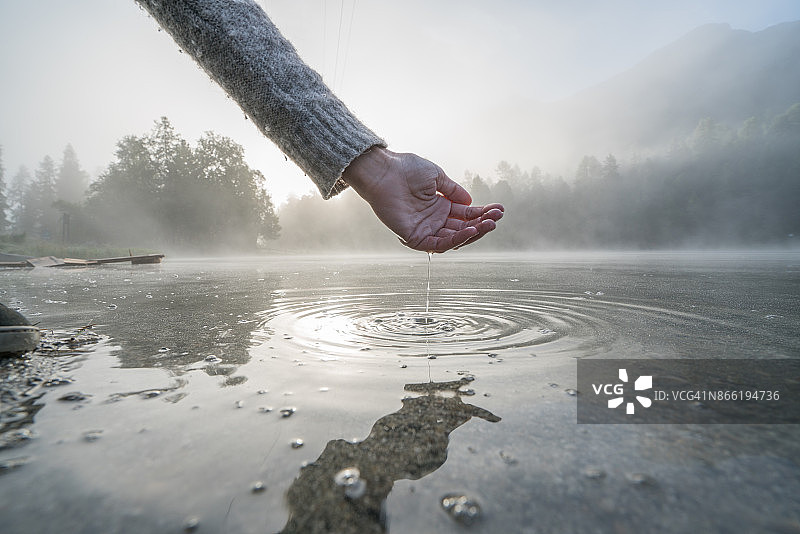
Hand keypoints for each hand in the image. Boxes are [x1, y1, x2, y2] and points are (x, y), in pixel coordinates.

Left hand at [342, 147, 503, 252]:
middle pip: (463, 228)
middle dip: (482, 224)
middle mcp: (434, 220)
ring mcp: (425, 229)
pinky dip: (455, 239)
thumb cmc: (406, 169)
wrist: (384, 171)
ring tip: (488, 225)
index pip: (466, 215)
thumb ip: (453, 190)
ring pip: (453, 239)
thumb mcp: (437, 177)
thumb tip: (470, 202)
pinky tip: (470, 230)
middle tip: (496, 218)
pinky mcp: (414, 237)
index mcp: (440, 206)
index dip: (483, 213)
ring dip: (472, 233)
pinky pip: (437, 244)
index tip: (499, 210)